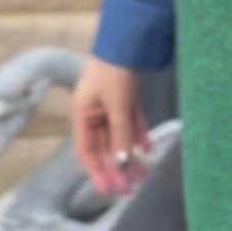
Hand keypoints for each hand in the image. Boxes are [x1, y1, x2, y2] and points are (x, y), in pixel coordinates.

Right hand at [72, 57, 151, 197]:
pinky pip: (131, 123)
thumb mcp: (118, 106)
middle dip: (117, 169)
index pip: (86, 151)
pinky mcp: (126, 97)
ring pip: (120, 137)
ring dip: (131, 156)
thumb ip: (120, 135)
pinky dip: (139, 135)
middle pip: (105, 148)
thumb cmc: (115, 71)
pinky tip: (149, 150)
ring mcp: (110, 105)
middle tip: (130, 190)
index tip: (109, 191)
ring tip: (144, 175)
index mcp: (83, 114)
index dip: (97, 172)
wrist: (129, 39)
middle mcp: (94, 112)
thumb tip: (123, 163)